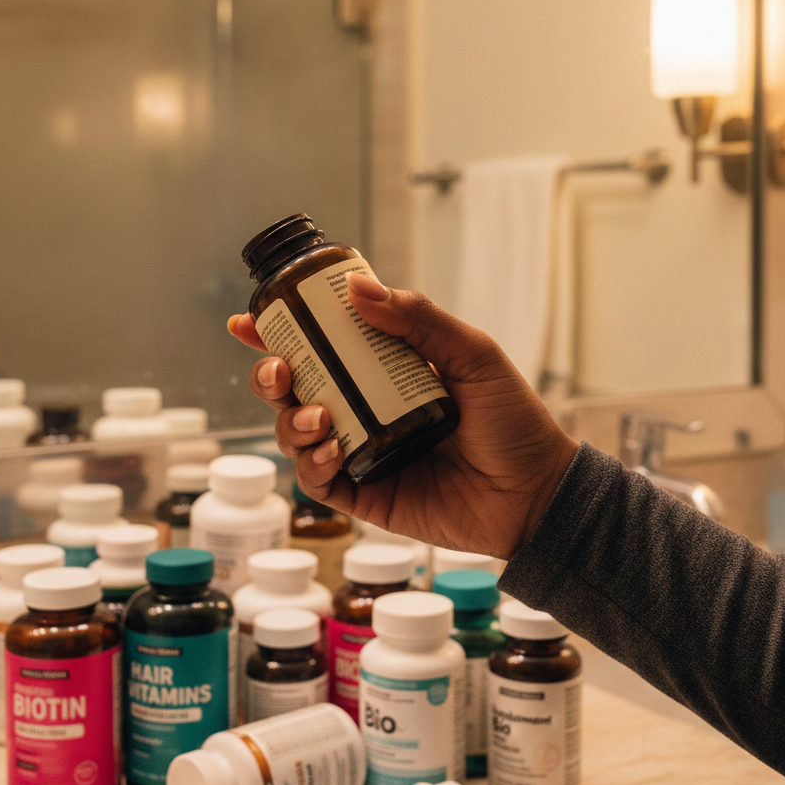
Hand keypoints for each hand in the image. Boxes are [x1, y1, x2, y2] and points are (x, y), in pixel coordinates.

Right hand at [228, 272, 577, 559]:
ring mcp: (362, 452)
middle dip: (271, 375)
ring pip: (296, 433)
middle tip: (277, 369)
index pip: (323, 347)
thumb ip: (419, 321)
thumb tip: (358, 290)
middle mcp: (366, 409)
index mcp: (386, 372)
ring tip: (317, 414)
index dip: (280, 334)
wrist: (536, 494)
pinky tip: (330, 449)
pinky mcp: (365, 494)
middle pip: (296, 388)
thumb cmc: (514, 423)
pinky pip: (318, 479)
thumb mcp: (473, 356)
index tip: (249, 321)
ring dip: (289, 419)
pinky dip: (312, 463)